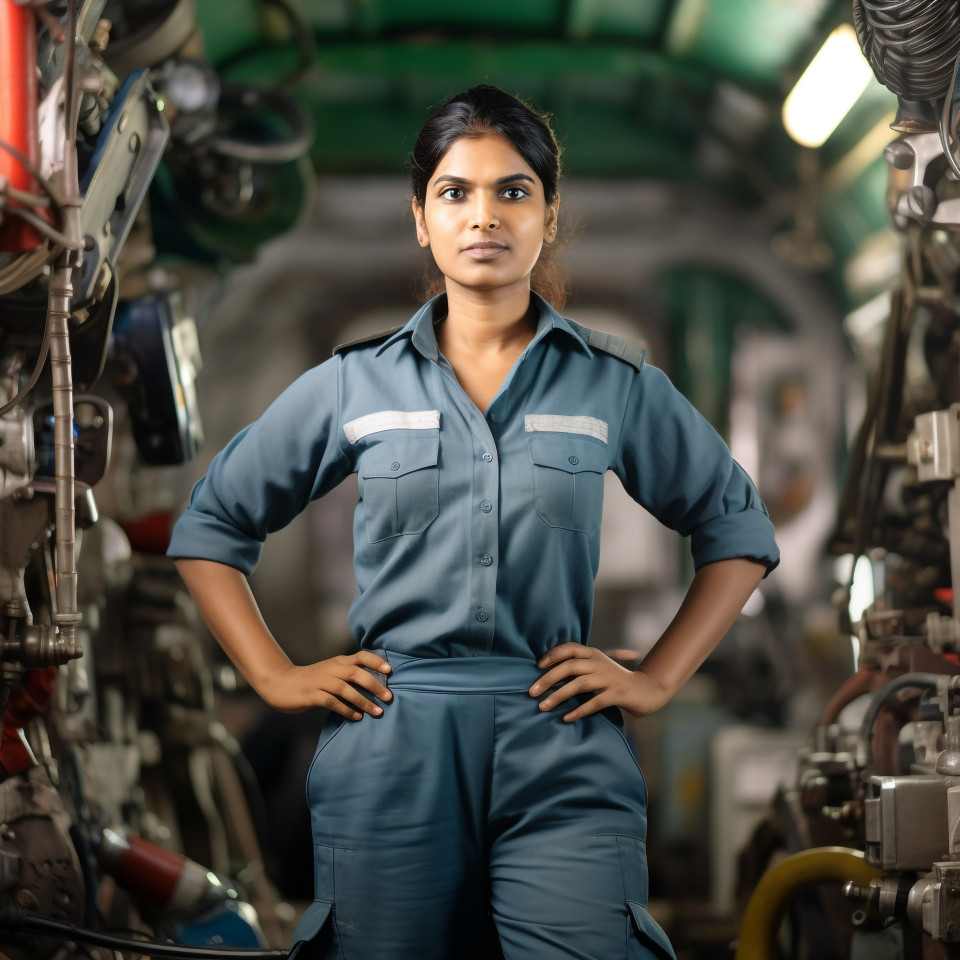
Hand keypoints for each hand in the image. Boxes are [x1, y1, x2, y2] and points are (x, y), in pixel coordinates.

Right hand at [257, 651, 392, 718]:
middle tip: (389, 697)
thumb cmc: (312, 680)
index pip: (360, 656)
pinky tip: (356, 717)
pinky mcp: (311, 695)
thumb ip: (349, 674)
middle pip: (356, 673)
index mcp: (338, 662)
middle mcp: (331, 669)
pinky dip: (346, 709)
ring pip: (345, 688)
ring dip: (363, 701)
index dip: (375, 661)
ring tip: (377, 711)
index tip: (390, 670)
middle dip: (375, 685)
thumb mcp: (331, 671)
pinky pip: (331, 702)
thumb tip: (375, 685)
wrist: (280, 683)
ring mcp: (320, 681)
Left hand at [529, 643, 671, 721]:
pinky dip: (579, 710)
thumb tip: (548, 671)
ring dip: (558, 696)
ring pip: (579, 684)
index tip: (537, 666)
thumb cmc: (614, 679)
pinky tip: (567, 718)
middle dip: (548, 679)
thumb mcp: (597, 666)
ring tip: (543, 707)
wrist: (645, 689)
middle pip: (569, 667)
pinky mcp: (616, 694)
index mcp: (593, 654)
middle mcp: (599, 663)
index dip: (552, 655)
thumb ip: (579, 665)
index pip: (569, 648)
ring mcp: (608, 678)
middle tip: (531, 693)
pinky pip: (594, 702)